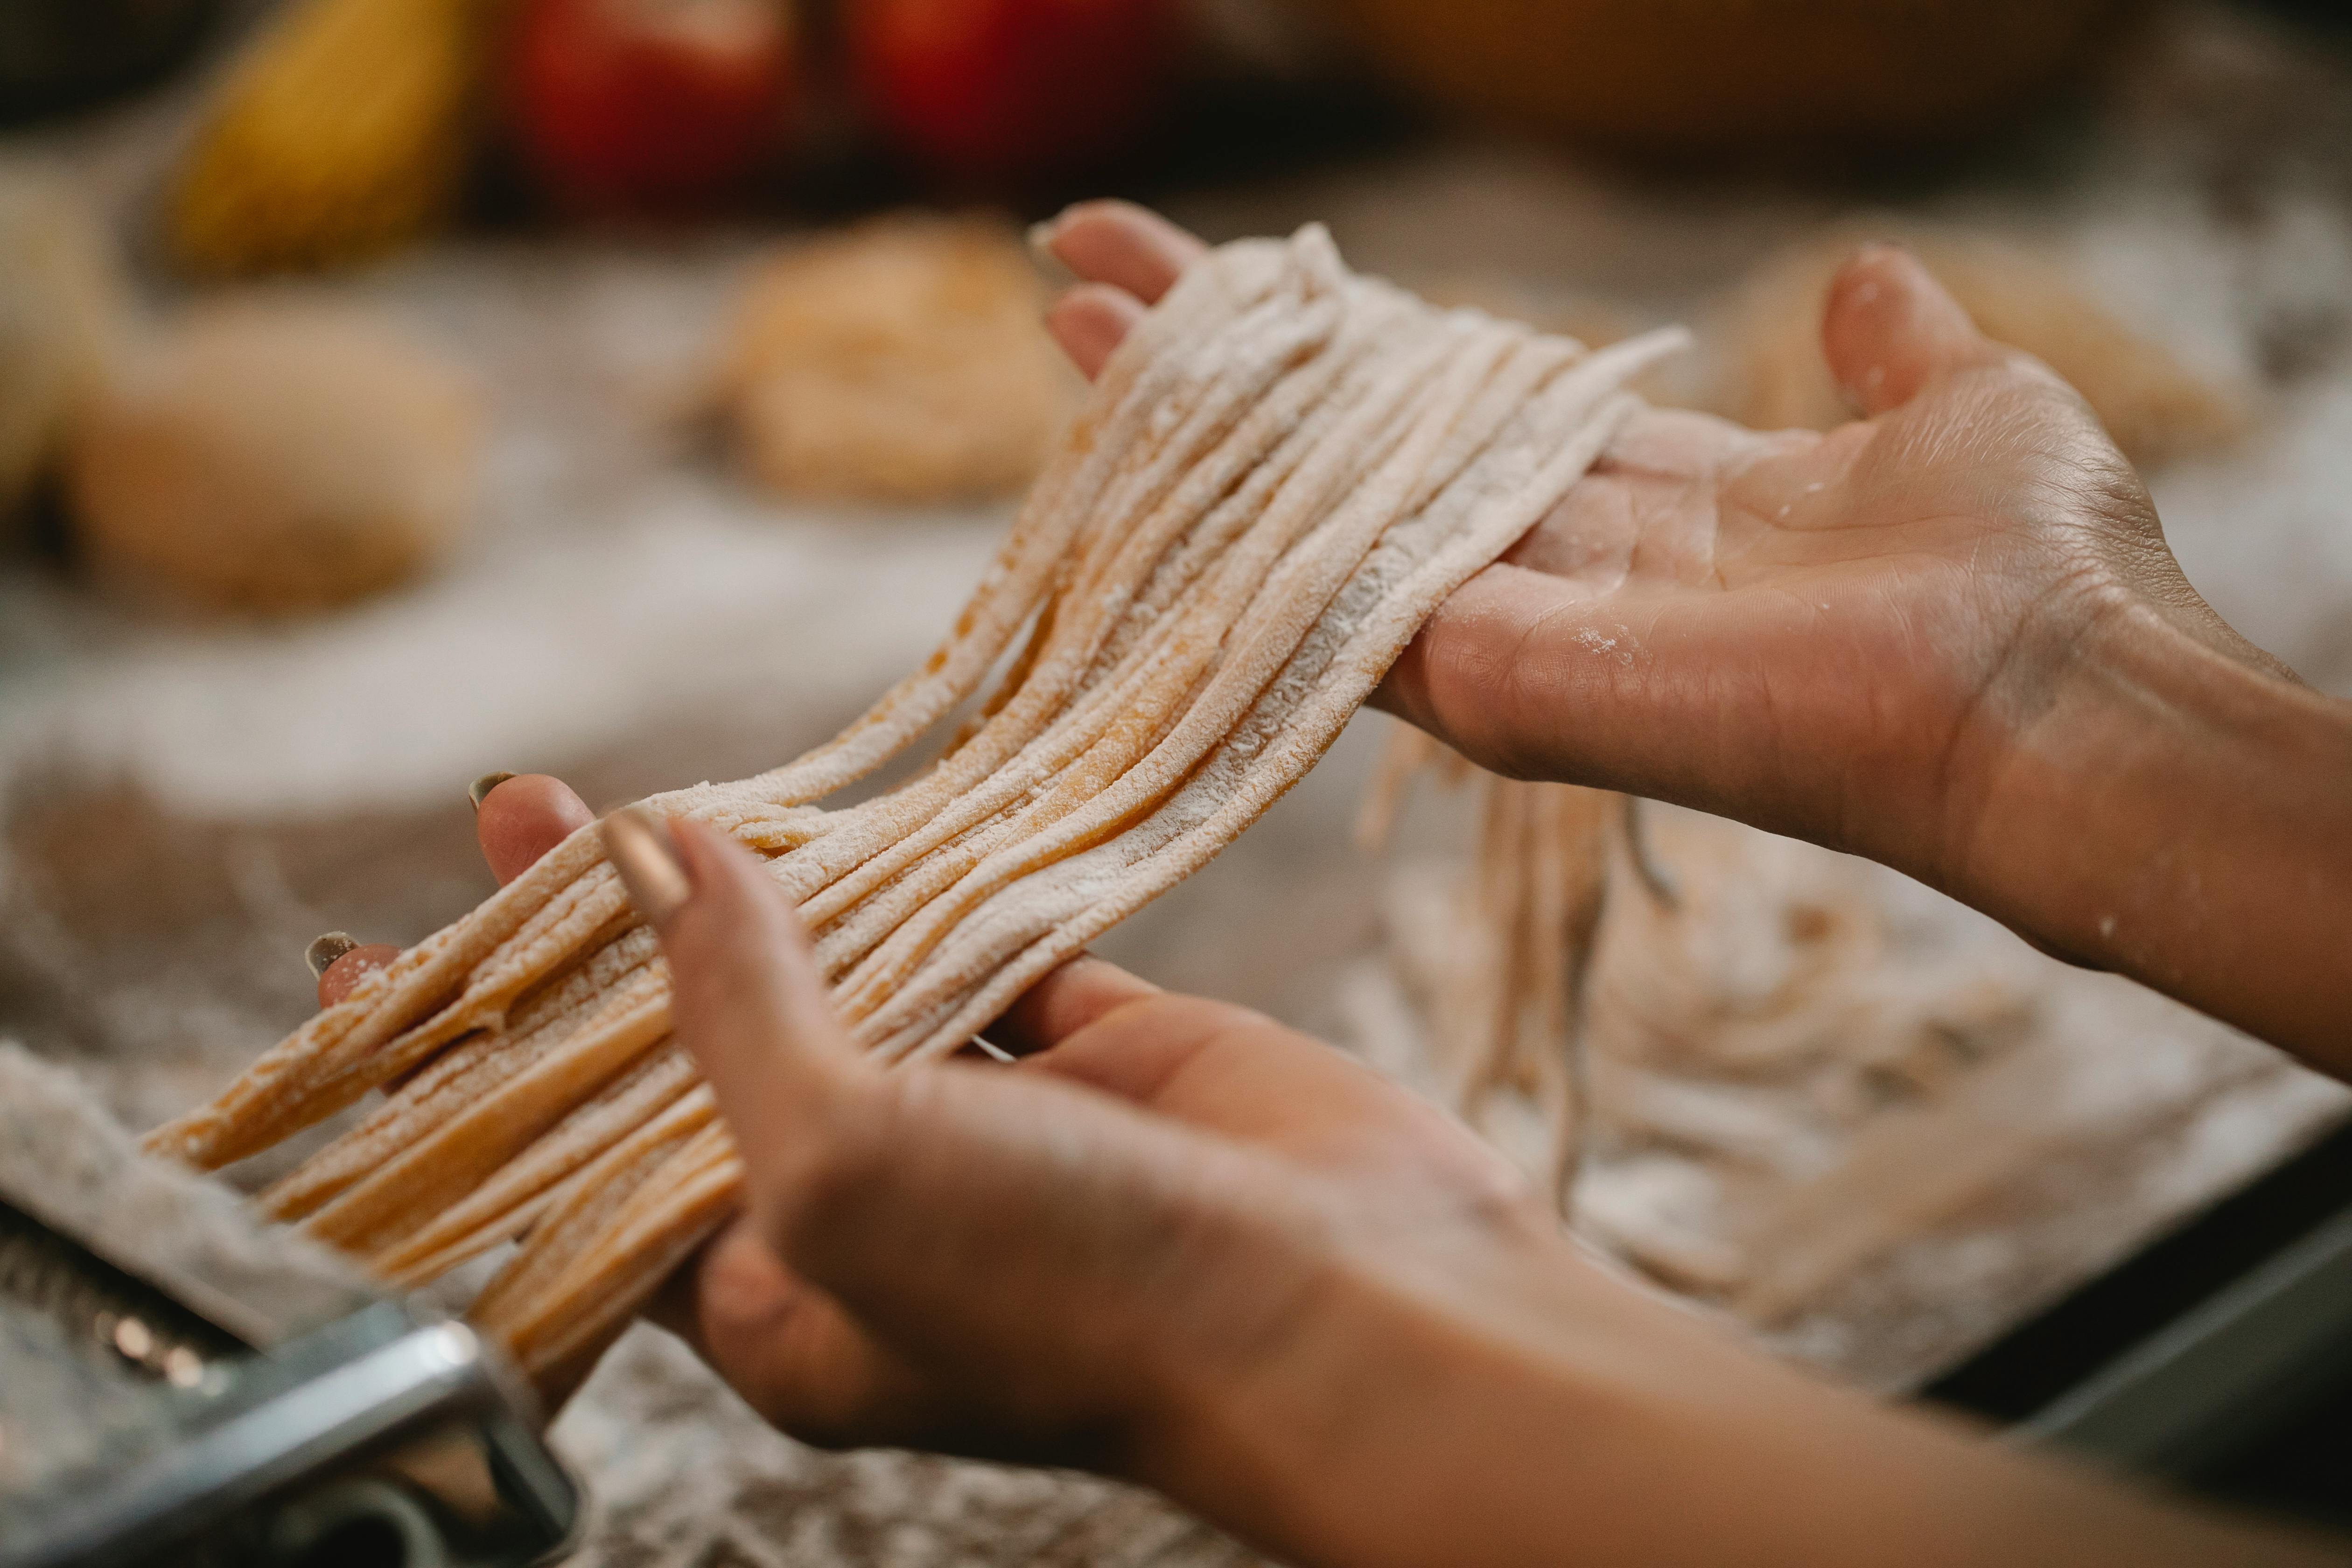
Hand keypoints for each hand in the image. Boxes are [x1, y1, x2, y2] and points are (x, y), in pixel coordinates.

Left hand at [319, 777, 2336, 1567]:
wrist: (1362, 1316)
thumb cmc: (1090, 1296)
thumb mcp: (849, 1169)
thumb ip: (741, 1013)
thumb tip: (661, 861)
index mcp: (781, 1293)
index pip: (585, 1158)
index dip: (492, 1054)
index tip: (389, 954)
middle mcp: (875, 1209)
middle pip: (704, 1053)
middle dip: (613, 945)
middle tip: (529, 820)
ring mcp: (991, 1125)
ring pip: (847, 981)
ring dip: (765, 895)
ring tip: (665, 799)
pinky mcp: (1100, 1052)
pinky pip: (989, 942)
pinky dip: (933, 878)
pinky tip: (866, 807)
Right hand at [1039, 202, 2351, 1069]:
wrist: (2059, 703)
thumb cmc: (2042, 573)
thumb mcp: (1966, 407)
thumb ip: (1893, 352)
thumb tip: (1864, 276)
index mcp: (1656, 498)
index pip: (1461, 404)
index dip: (1359, 338)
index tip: (1259, 266)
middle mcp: (1559, 567)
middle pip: (1356, 453)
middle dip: (1227, 365)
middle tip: (1088, 276)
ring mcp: (1512, 634)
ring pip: (1312, 520)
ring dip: (1191, 425)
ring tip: (1071, 322)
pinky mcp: (1493, 686)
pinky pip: (1329, 612)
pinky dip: (1230, 532)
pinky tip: (1127, 444)